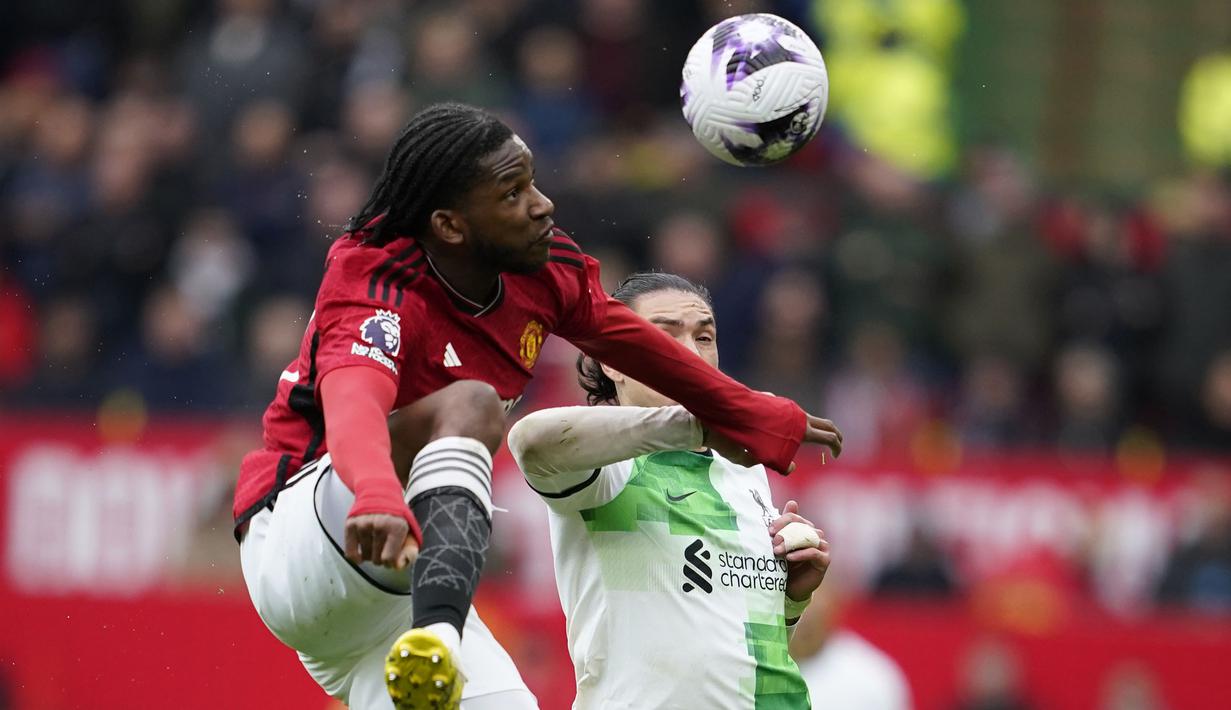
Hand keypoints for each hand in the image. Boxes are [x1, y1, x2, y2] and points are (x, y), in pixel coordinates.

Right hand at [344, 513, 419, 568]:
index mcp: (396, 526)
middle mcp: (379, 525)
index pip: (389, 558)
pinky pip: (350, 553)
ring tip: (374, 545)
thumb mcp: (408, 527)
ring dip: (370, 555)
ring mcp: (363, 525)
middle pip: (377, 559)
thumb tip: (399, 565)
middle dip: (381, 559)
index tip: (391, 560)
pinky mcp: (351, 525)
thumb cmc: (395, 515)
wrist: (378, 491)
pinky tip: (361, 554)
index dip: (391, 563)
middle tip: (383, 550)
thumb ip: (409, 548)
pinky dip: (356, 557)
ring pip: (365, 556)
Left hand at [706, 412, 842, 474]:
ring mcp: (787, 406)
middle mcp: (797, 415)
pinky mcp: (775, 402)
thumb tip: (792, 466)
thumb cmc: (741, 438)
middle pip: (825, 424)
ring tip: (808, 444)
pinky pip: (791, 416)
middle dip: (834, 436)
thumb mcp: (762, 459)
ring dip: (813, 431)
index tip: (835, 456)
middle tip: (836, 447)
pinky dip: (796, 426)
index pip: (829, 437)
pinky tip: (783, 436)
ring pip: (807, 419)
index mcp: (800, 429)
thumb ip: (782, 465)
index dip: (836, 447)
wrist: (724, 411)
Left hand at [769, 500, 829, 601]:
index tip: (769, 531)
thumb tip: (792, 502)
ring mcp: (821, 546)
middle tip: (772, 542)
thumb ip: (784, 525)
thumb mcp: (781, 544)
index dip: (781, 522)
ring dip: (790, 544)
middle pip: (801, 526)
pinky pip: (813, 552)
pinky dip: (800, 554)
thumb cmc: (784, 563)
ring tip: (777, 551)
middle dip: (784, 533)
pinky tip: (789, 558)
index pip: (794, 518)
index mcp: (804, 527)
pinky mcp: (824, 560)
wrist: (790, 587)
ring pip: (807, 538)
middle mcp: (815, 534)